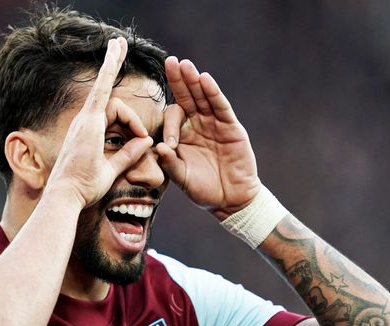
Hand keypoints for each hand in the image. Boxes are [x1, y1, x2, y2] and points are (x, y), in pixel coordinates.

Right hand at [46, 37, 153, 207]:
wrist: (67, 196)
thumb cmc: (84, 188)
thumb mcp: (112, 170)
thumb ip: (128, 155)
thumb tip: (146, 142)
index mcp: (88, 133)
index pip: (106, 107)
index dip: (125, 112)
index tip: (138, 127)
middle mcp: (84, 122)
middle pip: (109, 97)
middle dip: (112, 63)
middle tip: (119, 41)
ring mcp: (85, 120)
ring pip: (114, 104)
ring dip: (131, 118)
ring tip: (139, 139)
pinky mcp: (89, 121)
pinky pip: (101, 89)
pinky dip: (109, 69)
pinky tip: (115, 48)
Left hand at [157, 57, 260, 219]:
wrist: (231, 200)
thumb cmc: (203, 190)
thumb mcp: (182, 178)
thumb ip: (170, 163)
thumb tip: (158, 148)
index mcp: (182, 134)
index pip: (172, 118)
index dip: (170, 127)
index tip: (171, 145)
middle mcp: (197, 125)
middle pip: (186, 97)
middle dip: (178, 80)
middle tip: (169, 61)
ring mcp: (214, 124)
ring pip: (203, 97)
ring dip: (194, 81)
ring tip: (185, 64)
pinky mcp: (231, 127)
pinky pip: (220, 107)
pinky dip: (213, 93)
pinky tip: (204, 79)